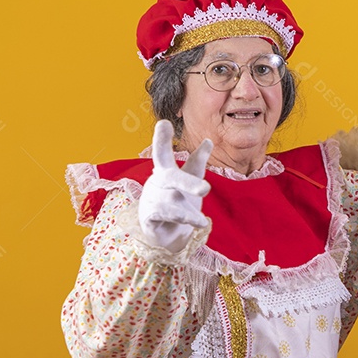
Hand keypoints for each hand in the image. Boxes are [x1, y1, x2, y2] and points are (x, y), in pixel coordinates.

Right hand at [137, 120, 212, 252]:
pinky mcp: (148, 219)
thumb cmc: (179, 202)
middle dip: (188, 182)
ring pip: (170, 205)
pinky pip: (164, 219)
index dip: (162, 139)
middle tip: (206, 189)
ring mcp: (150, 201)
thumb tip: (208, 140)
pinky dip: (183, 221)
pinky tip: (200, 224)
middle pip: (171, 179)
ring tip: (202, 221)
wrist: (168, 234)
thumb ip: (197, 162)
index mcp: (165, 171)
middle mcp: (156, 184)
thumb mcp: (189, 180)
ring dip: (188, 213)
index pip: (163, 154)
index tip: (164, 123)